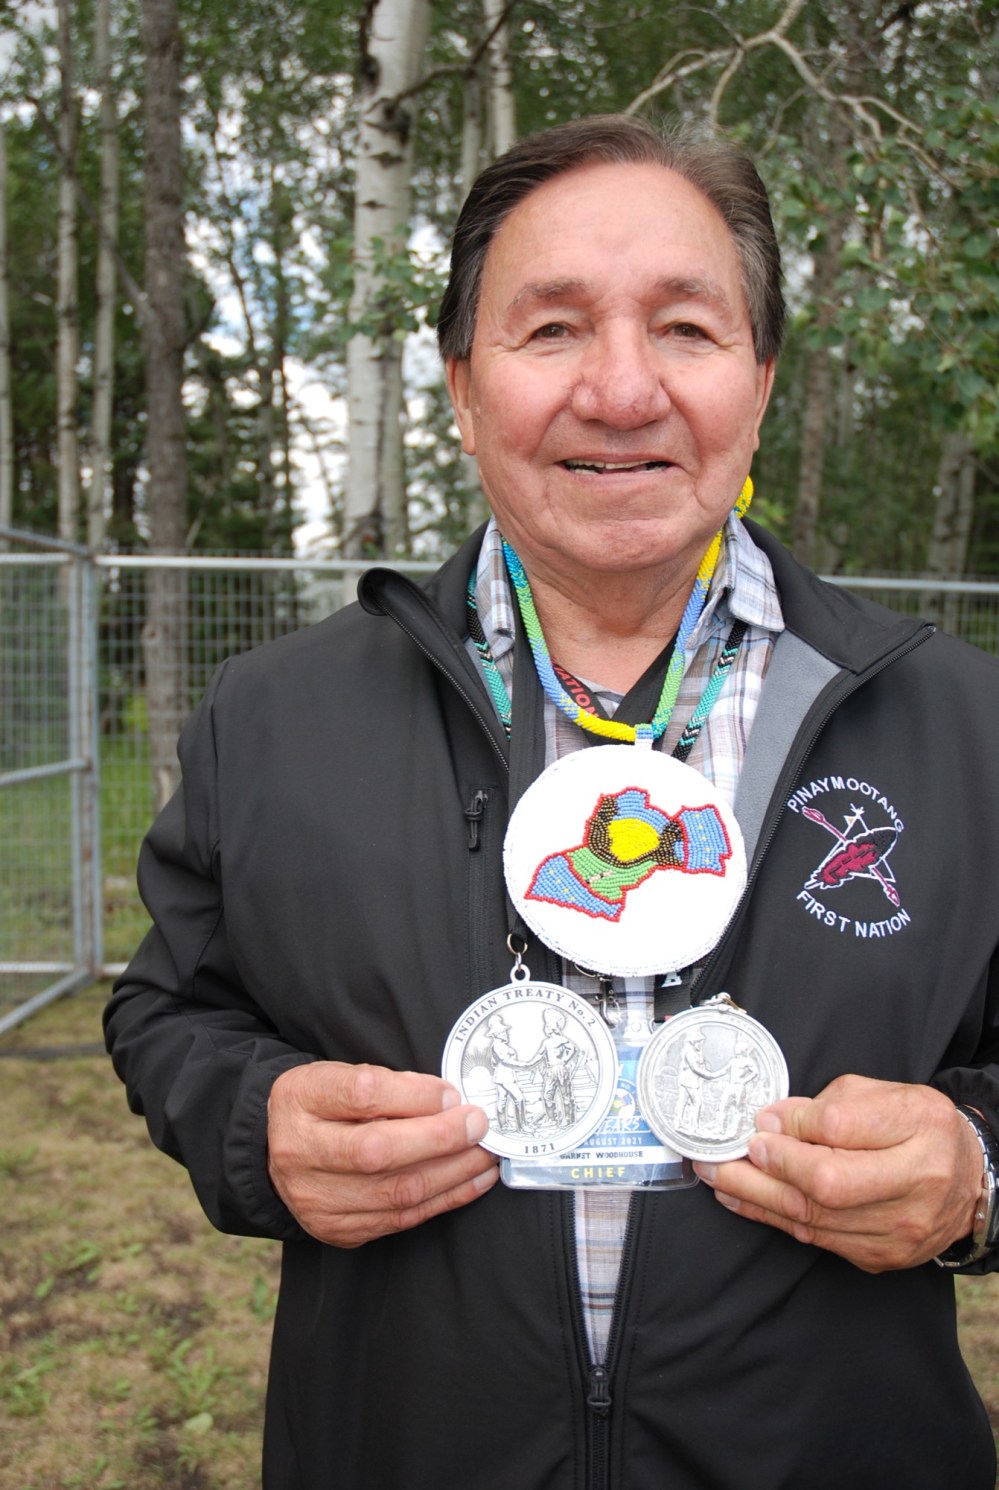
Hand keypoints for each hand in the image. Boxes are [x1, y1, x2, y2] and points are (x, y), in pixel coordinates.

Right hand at [267, 1061, 498, 1247]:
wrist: (283, 1149)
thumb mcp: (342, 1075)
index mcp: (299, 1098)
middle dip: (440, 1139)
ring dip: (453, 1173)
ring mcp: (315, 1198)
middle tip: (478, 1125)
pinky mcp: (337, 1229)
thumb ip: (389, 1084)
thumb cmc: (324, 1104)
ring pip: (395, 1192)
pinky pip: (401, 1219)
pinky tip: (472, 1180)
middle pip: (377, 1151)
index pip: (362, 1094)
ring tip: (485, 1153)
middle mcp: (298, 1152)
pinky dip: (445, 1199)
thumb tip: (448, 1101)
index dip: (415, 1096)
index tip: (451, 1095)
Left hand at [693, 1075, 982, 1271]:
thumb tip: (772, 1121)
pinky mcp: (882, 1256)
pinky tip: (745, 1200)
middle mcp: (917, 1183)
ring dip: (756, 1197)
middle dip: (767, 1168)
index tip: (760, 1120)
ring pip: (815, 1218)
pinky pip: (818, 1239)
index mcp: (919, 1128)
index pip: (841, 1127)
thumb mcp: (883, 1095)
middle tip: (724, 1154)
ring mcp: (900, 1228)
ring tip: (718, 1177)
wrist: (965, 1179)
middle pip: (827, 1183)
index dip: (792, 1125)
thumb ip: (830, 1105)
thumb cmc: (917, 1128)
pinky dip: (774, 1218)